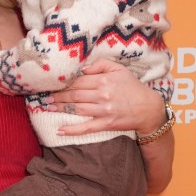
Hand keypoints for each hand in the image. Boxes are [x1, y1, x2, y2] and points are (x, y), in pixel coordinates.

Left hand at [49, 59, 165, 135]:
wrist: (148, 109)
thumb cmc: (133, 88)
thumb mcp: (120, 70)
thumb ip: (101, 65)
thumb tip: (84, 68)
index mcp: (104, 81)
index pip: (78, 82)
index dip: (63, 84)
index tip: (53, 85)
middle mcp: (102, 95)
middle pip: (74, 95)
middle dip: (58, 96)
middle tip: (46, 97)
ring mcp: (103, 111)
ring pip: (76, 109)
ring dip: (61, 108)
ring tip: (49, 107)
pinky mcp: (106, 124)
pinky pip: (85, 128)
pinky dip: (72, 130)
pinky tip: (60, 130)